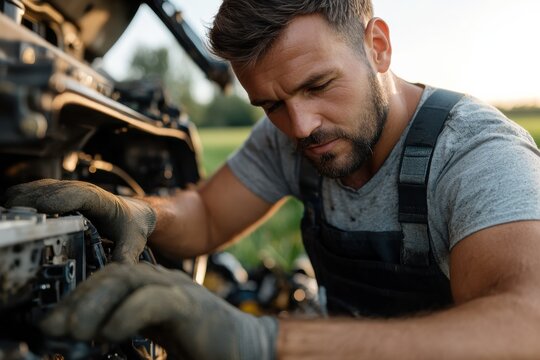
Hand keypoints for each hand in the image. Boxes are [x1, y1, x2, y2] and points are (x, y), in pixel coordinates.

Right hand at [5, 179, 155, 263]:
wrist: (131, 212)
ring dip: (19, 207)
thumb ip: (126, 256)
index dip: (56, 201)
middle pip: (44, 191)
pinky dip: (17, 207)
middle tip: (18, 231)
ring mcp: (62, 191)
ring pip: (30, 191)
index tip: (39, 214)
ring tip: (14, 230)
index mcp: (98, 198)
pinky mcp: (50, 195)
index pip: (75, 194)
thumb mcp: (133, 241)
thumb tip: (119, 272)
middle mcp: (76, 190)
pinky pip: (27, 196)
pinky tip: (15, 224)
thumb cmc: (130, 224)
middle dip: (28, 208)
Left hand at [42, 263, 277, 359]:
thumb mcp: (157, 340)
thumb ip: (127, 335)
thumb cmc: (205, 348)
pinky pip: (153, 300)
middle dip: (80, 298)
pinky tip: (108, 335)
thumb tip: (93, 344)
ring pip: (129, 278)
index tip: (52, 325)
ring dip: (95, 302)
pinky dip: (126, 315)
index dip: (77, 298)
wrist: (251, 350)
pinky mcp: (191, 305)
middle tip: (54, 328)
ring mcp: (179, 290)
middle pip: (114, 273)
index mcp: (153, 290)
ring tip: (74, 332)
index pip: (109, 280)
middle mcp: (164, 283)